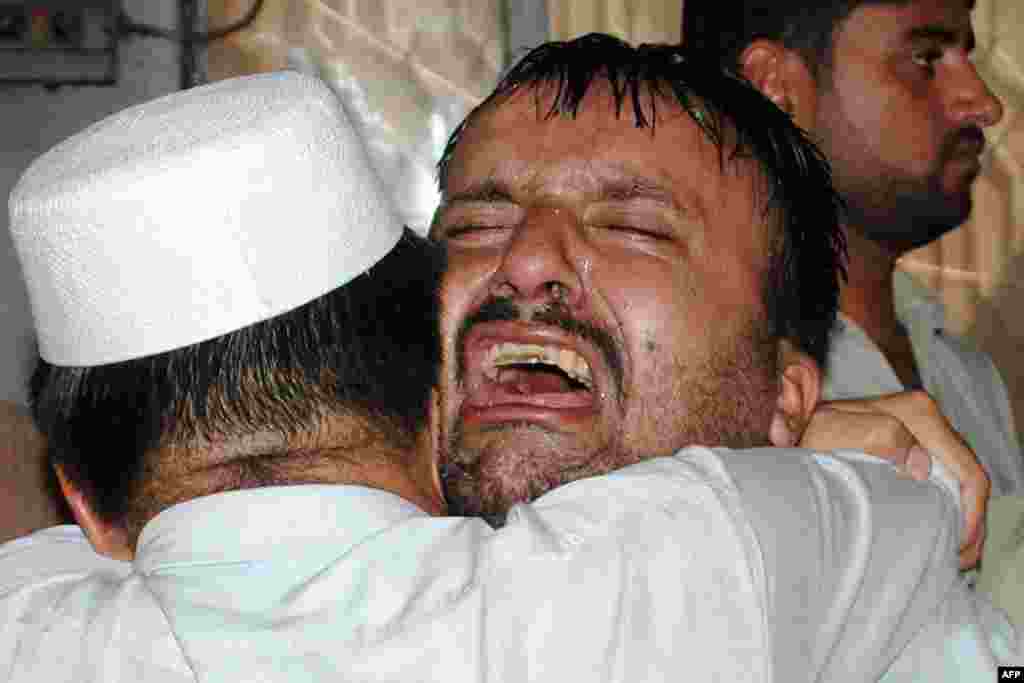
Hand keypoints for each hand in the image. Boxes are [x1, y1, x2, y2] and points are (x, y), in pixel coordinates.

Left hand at [800, 391, 988, 569]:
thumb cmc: (806, 435)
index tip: (955, 549)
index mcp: (916, 412)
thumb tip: (922, 465)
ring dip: (961, 518)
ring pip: (960, 480)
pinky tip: (940, 534)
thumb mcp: (831, 432)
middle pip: (970, 478)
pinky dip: (948, 508)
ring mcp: (921, 429)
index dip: (970, 516)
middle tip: (958, 560)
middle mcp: (926, 416)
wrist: (788, 430)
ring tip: (952, 554)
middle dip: (971, 522)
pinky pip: (945, 478)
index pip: (967, 471)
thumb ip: (876, 436)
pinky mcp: (914, 442)